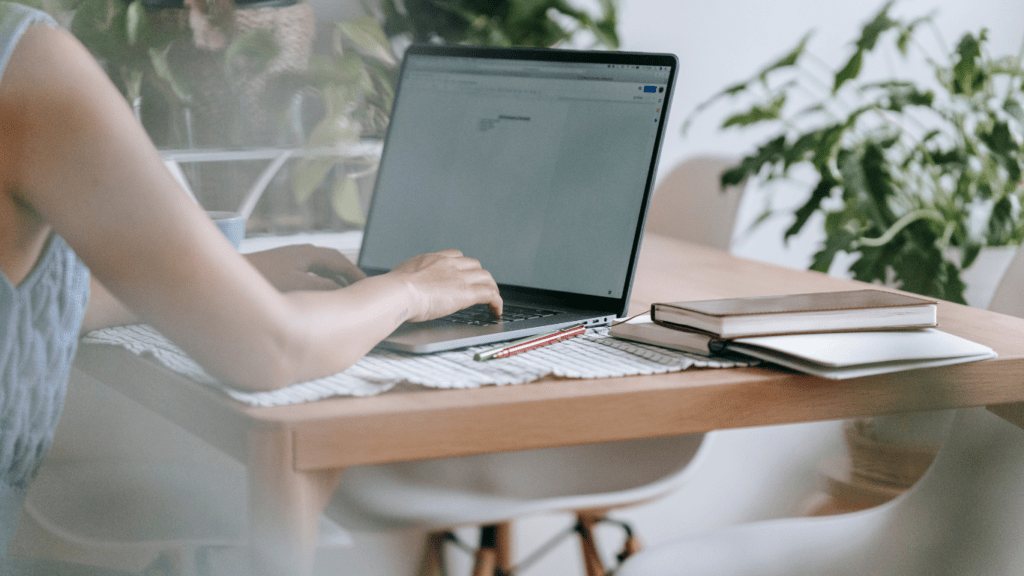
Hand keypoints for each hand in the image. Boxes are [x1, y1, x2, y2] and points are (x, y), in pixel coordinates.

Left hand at [244, 244, 365, 291]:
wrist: (220, 278)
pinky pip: (308, 275)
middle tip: (359, 292)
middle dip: (347, 276)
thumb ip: (323, 287)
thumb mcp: (296, 285)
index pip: (340, 262)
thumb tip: (342, 290)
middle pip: (332, 263)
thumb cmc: (258, 280)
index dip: (356, 276)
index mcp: (307, 254)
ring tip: (341, 297)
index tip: (369, 288)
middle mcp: (300, 253)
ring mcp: (288, 260)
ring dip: (332, 281)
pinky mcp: (278, 270)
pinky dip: (318, 285)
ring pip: (319, 270)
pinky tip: (314, 299)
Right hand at [388, 250, 502, 320]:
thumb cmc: (392, 290)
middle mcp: (449, 264)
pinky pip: (490, 294)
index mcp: (432, 259)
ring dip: (491, 287)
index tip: (463, 274)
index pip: (456, 255)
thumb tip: (398, 288)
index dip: (463, 266)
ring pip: (486, 277)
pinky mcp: (467, 293)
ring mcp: (459, 277)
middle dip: (479, 276)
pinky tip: (496, 310)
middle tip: (480, 288)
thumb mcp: (399, 278)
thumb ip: (405, 280)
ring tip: (492, 300)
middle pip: (474, 265)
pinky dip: (496, 301)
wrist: (399, 292)